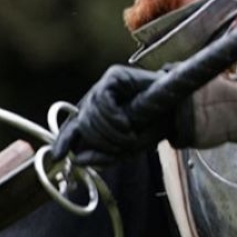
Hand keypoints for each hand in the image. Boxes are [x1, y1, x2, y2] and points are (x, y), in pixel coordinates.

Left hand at [51, 64, 185, 165]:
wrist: (179, 111)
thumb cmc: (152, 127)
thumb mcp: (125, 149)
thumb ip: (101, 156)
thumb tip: (77, 160)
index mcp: (96, 115)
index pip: (72, 127)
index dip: (64, 141)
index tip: (58, 156)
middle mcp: (96, 98)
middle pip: (83, 123)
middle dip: (101, 141)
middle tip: (123, 146)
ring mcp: (104, 85)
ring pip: (91, 114)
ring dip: (110, 133)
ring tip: (130, 135)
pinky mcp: (114, 76)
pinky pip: (102, 101)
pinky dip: (113, 118)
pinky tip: (126, 123)